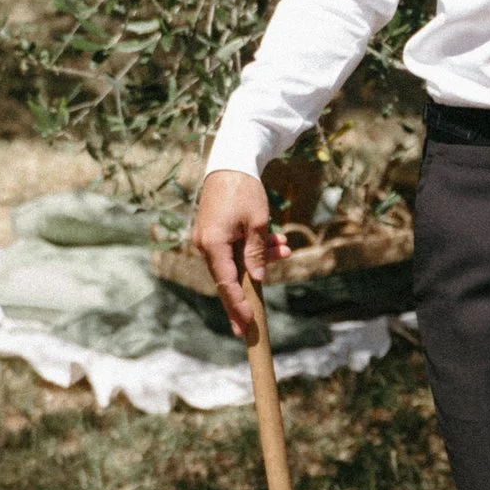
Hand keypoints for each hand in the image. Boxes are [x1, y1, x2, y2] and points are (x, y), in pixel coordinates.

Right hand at [193, 168, 284, 334]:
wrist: (231, 162)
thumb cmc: (244, 190)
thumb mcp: (257, 223)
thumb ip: (256, 253)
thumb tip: (256, 279)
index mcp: (213, 244)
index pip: (225, 283)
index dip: (237, 304)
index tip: (248, 322)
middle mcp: (205, 244)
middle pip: (226, 278)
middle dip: (245, 295)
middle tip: (250, 327)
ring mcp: (207, 238)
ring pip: (234, 262)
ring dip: (259, 259)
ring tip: (283, 247)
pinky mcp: (213, 232)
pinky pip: (232, 249)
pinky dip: (252, 248)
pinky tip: (276, 240)